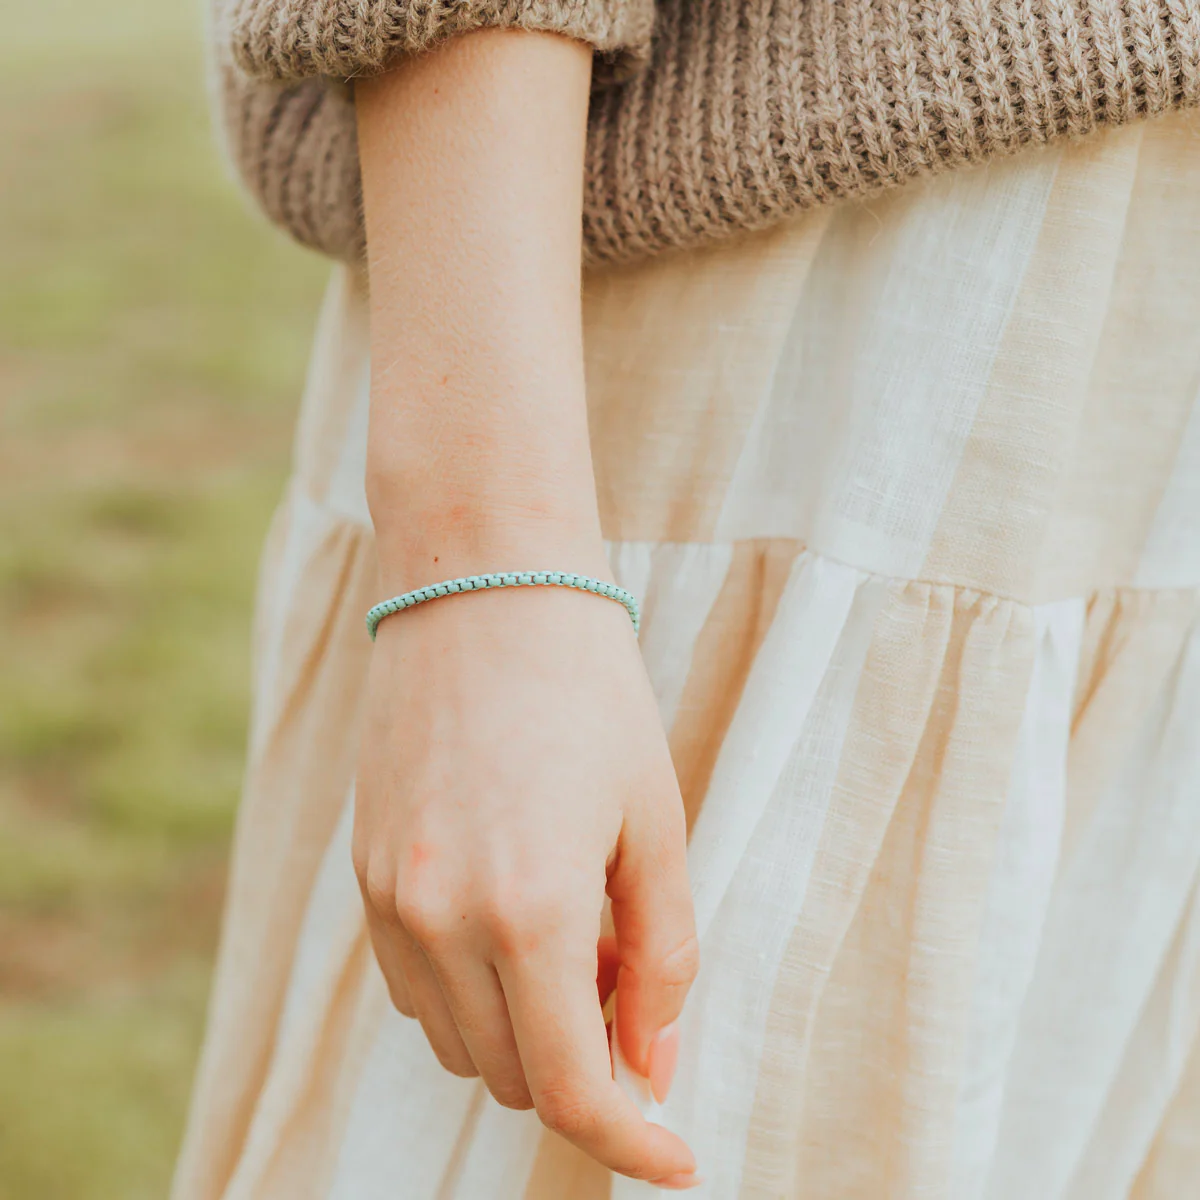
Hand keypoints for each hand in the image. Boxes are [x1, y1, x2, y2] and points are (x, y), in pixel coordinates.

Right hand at [352, 579, 699, 1186]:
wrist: (482, 588)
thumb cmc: (589, 692)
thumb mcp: (654, 822)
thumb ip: (661, 955)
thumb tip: (652, 1062)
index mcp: (529, 908)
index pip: (570, 1086)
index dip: (630, 1141)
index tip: (676, 1157)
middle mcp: (440, 917)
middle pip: (510, 1074)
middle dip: (583, 1066)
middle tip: (633, 994)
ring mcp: (389, 896)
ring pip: (455, 1037)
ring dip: (524, 1027)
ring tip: (576, 936)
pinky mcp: (364, 869)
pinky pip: (413, 981)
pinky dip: (470, 987)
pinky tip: (511, 917)